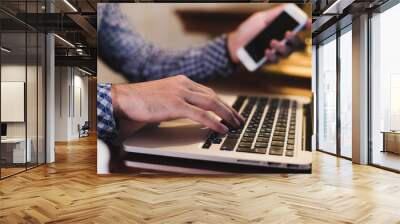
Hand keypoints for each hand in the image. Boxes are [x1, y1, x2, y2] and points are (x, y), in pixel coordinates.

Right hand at [111, 75, 244, 133]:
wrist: (124, 99)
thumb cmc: (141, 101)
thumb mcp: (164, 97)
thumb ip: (178, 102)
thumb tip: (191, 114)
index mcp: (181, 81)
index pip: (207, 91)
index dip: (221, 102)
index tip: (230, 111)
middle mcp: (183, 84)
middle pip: (213, 96)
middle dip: (228, 108)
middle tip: (239, 119)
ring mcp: (179, 93)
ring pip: (211, 103)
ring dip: (226, 115)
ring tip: (235, 125)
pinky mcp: (175, 105)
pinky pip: (201, 115)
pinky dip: (214, 122)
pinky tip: (222, 129)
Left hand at [227, 4, 310, 63]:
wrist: (234, 44)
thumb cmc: (248, 30)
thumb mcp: (261, 18)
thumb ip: (275, 13)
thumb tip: (288, 7)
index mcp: (282, 30)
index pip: (299, 29)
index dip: (306, 26)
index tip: (307, 23)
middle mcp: (282, 42)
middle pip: (297, 43)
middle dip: (294, 38)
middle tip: (287, 33)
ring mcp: (276, 52)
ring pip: (287, 53)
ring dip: (281, 47)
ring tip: (272, 42)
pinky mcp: (268, 61)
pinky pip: (275, 60)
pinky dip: (272, 55)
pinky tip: (266, 51)